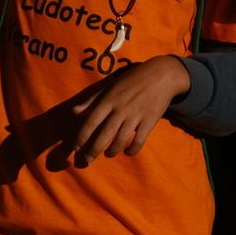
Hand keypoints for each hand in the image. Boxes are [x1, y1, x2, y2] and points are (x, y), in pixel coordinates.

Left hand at [68, 55, 190, 164]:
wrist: (161, 74)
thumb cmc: (131, 81)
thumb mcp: (109, 87)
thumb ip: (91, 100)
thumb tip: (74, 111)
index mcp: (108, 100)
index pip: (91, 122)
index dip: (82, 137)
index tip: (76, 148)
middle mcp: (121, 108)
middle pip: (105, 134)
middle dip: (94, 150)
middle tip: (88, 160)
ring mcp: (136, 114)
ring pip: (121, 139)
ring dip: (113, 150)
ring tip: (108, 154)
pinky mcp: (150, 119)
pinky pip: (140, 139)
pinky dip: (133, 149)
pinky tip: (128, 152)